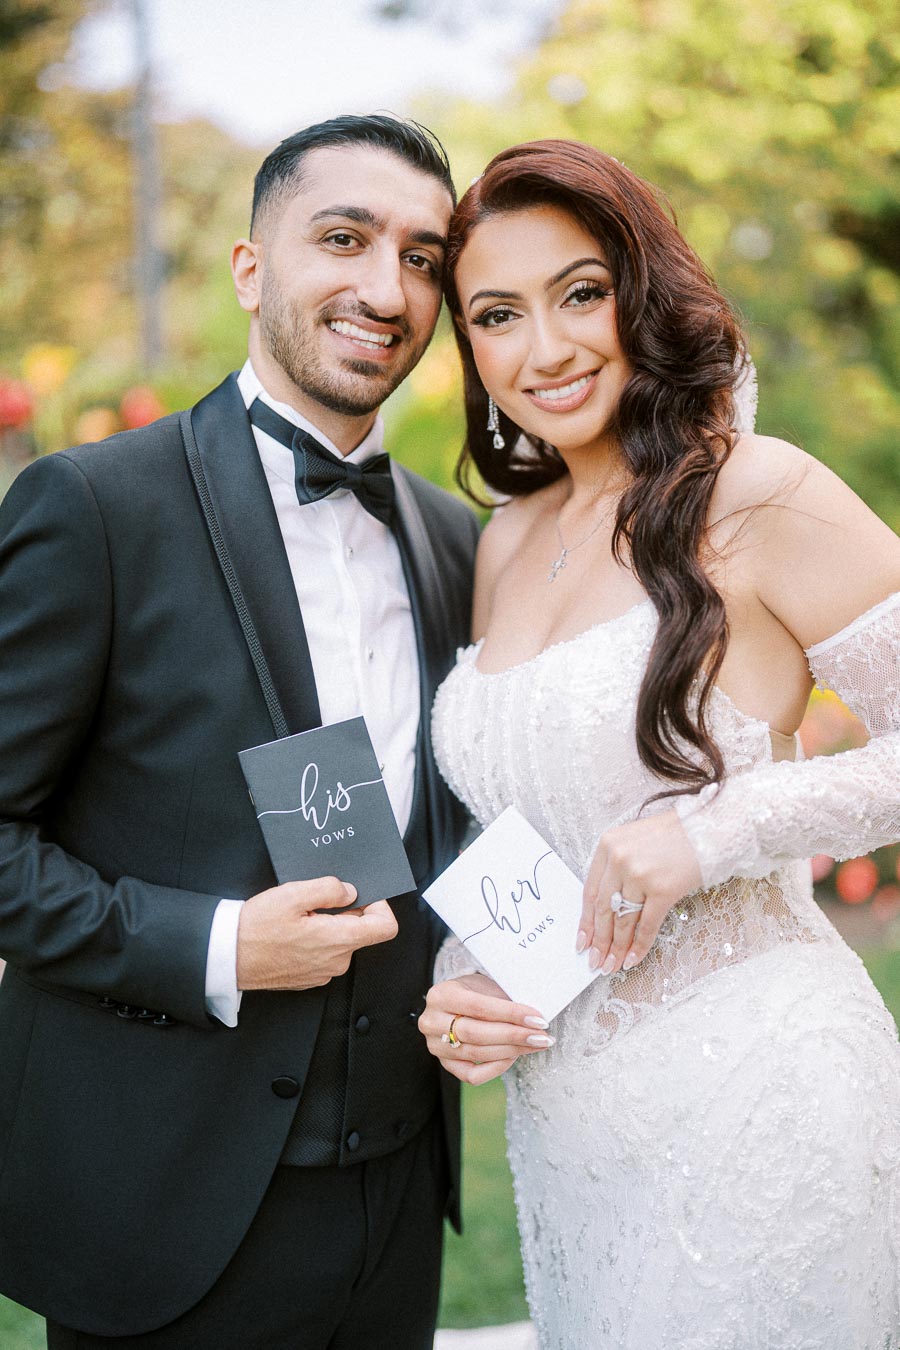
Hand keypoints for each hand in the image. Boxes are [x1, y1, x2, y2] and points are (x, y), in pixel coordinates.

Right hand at [236, 877, 397, 990]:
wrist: (229, 958)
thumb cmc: (256, 928)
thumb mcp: (292, 895)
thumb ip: (328, 889)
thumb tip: (350, 891)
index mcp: (338, 940)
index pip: (385, 927)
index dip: (380, 906)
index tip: (361, 895)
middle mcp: (337, 961)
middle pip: (361, 931)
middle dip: (345, 911)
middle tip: (316, 901)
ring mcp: (324, 972)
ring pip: (342, 941)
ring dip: (328, 924)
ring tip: (300, 916)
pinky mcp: (311, 977)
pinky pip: (326, 953)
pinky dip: (317, 939)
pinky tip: (294, 931)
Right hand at [418, 973, 553, 1085]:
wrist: (458, 1000)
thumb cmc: (476, 990)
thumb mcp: (487, 985)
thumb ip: (505, 1000)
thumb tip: (536, 1019)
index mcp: (441, 995)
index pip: (479, 1007)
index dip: (511, 1014)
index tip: (538, 1019)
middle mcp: (432, 1021)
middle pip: (477, 1034)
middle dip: (514, 1036)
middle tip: (542, 1036)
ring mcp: (436, 1045)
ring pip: (477, 1054)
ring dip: (512, 1051)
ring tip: (535, 1044)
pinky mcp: (445, 1064)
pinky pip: (472, 1075)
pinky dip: (496, 1068)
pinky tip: (513, 1056)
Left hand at [578, 809, 701, 975]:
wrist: (709, 829)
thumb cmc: (674, 835)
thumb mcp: (633, 840)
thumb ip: (616, 866)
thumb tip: (607, 909)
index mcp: (607, 844)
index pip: (590, 891)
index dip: (586, 920)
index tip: (582, 941)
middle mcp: (619, 859)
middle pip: (603, 909)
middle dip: (599, 940)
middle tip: (595, 961)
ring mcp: (640, 875)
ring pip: (623, 921)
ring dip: (616, 948)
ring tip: (611, 966)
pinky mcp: (663, 890)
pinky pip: (646, 925)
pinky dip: (639, 946)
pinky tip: (633, 959)